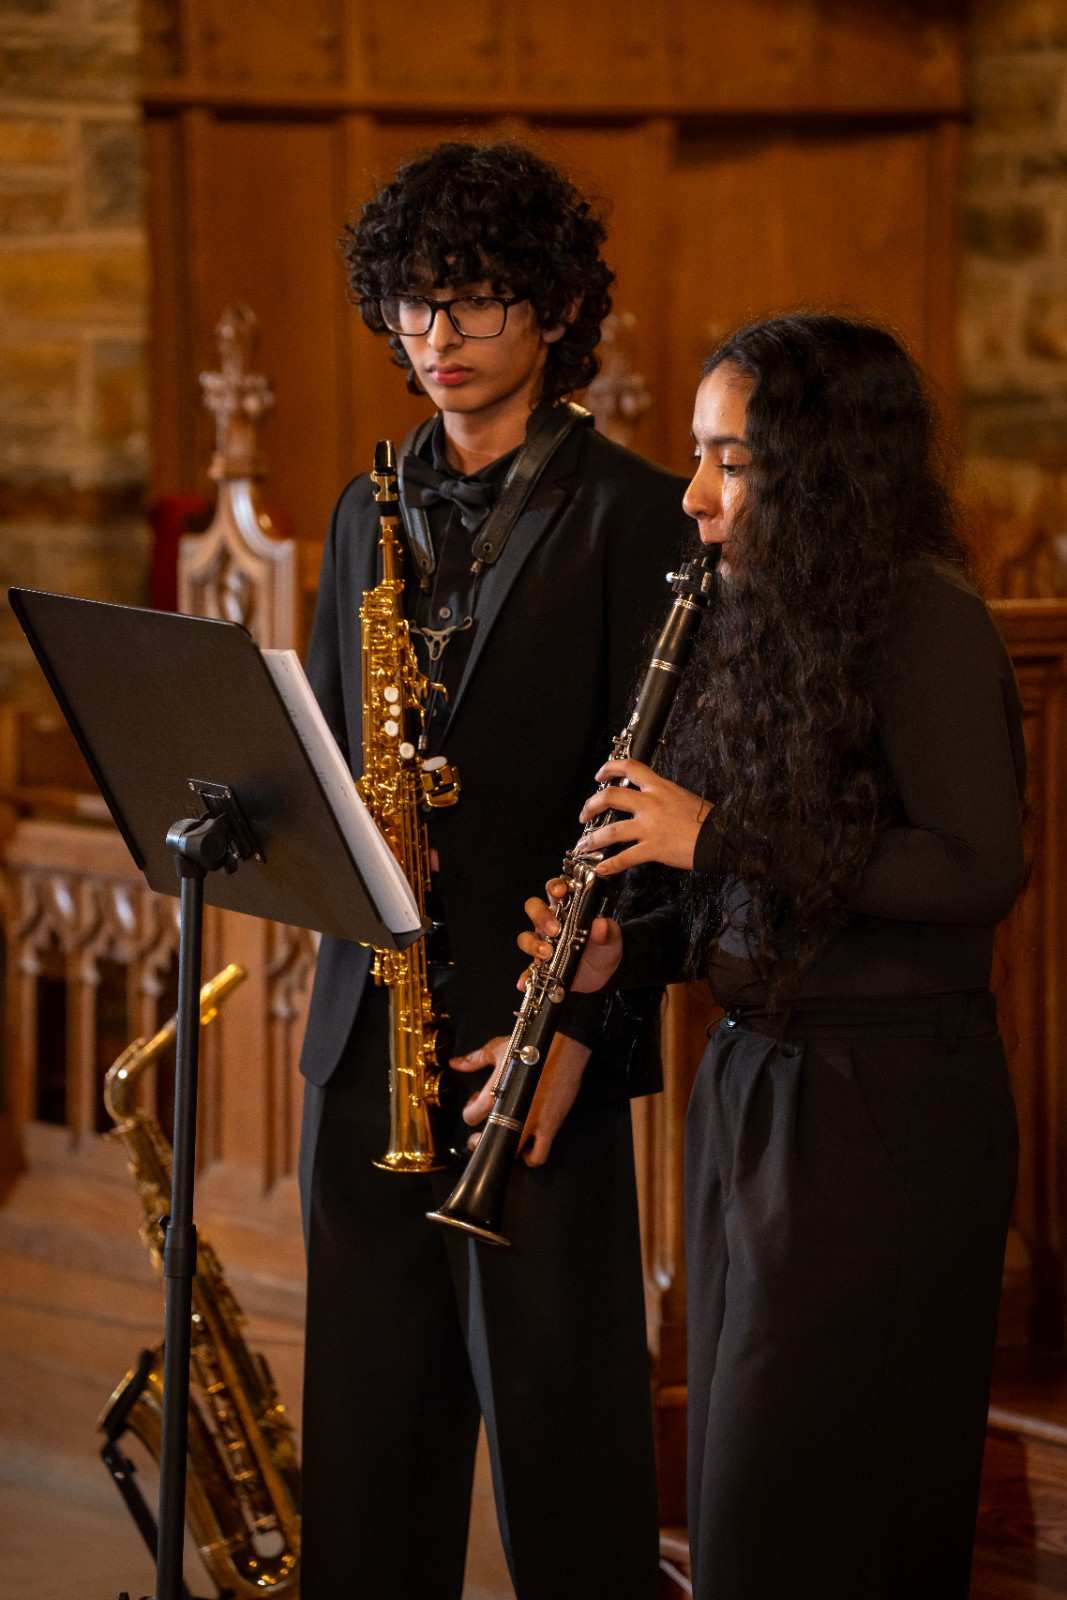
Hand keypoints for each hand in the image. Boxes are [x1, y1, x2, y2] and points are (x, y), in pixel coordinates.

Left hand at [451, 1032, 591, 1165]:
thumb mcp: (498, 1049)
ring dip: (505, 1152)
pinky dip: (531, 1158)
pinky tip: (528, 1149)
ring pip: (511, 1153)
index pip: (470, 1116)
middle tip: (480, 1135)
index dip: (470, 1111)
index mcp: (494, 1094)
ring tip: (505, 1141)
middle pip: (486, 1141)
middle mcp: (510, 1112)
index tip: (477, 1104)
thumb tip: (456, 1063)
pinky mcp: (549, 1126)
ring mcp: (530, 1122)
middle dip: (479, 1141)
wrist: (563, 1046)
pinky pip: (538, 1155)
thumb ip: (474, 1060)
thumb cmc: (531, 1046)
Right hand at [518, 879, 622, 993]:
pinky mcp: (541, 966)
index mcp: (566, 908)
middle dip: (541, 916)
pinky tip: (527, 981)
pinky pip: (528, 970)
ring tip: (547, 953)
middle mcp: (550, 923)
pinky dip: (526, 976)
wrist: (605, 971)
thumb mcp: (610, 937)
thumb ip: (607, 930)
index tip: (560, 892)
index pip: (554, 890)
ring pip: (526, 937)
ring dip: (533, 944)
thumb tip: (601, 923)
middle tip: (555, 929)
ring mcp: (543, 944)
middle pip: (534, 909)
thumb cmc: (603, 946)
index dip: (554, 887)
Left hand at [577, 758, 709, 876]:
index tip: (599, 776)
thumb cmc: (706, 819)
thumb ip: (662, 796)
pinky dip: (611, 864)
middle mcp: (651, 803)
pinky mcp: (654, 848)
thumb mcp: (682, 796)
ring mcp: (650, 826)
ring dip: (592, 839)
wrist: (723, 837)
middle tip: (584, 815)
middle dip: (590, 805)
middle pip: (610, 796)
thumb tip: (648, 799)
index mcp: (659, 787)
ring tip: (583, 845)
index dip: (609, 768)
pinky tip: (601, 868)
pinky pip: (626, 857)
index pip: (630, 767)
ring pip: (612, 830)